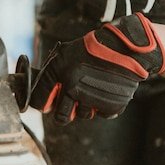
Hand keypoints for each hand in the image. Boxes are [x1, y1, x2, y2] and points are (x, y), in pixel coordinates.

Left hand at [29, 12, 164, 124]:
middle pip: (60, 118)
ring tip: (94, 88)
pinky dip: (104, 105)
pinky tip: (107, 89)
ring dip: (87, 105)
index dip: (44, 103)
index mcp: (57, 71)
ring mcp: (90, 98)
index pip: (39, 101)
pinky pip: (102, 113)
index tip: (49, 102)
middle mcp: (71, 87)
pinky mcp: (109, 105)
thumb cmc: (94, 47)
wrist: (125, 47)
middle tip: (73, 102)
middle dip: (65, 112)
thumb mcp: (66, 51)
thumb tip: (42, 90)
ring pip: (83, 115)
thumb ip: (52, 71)